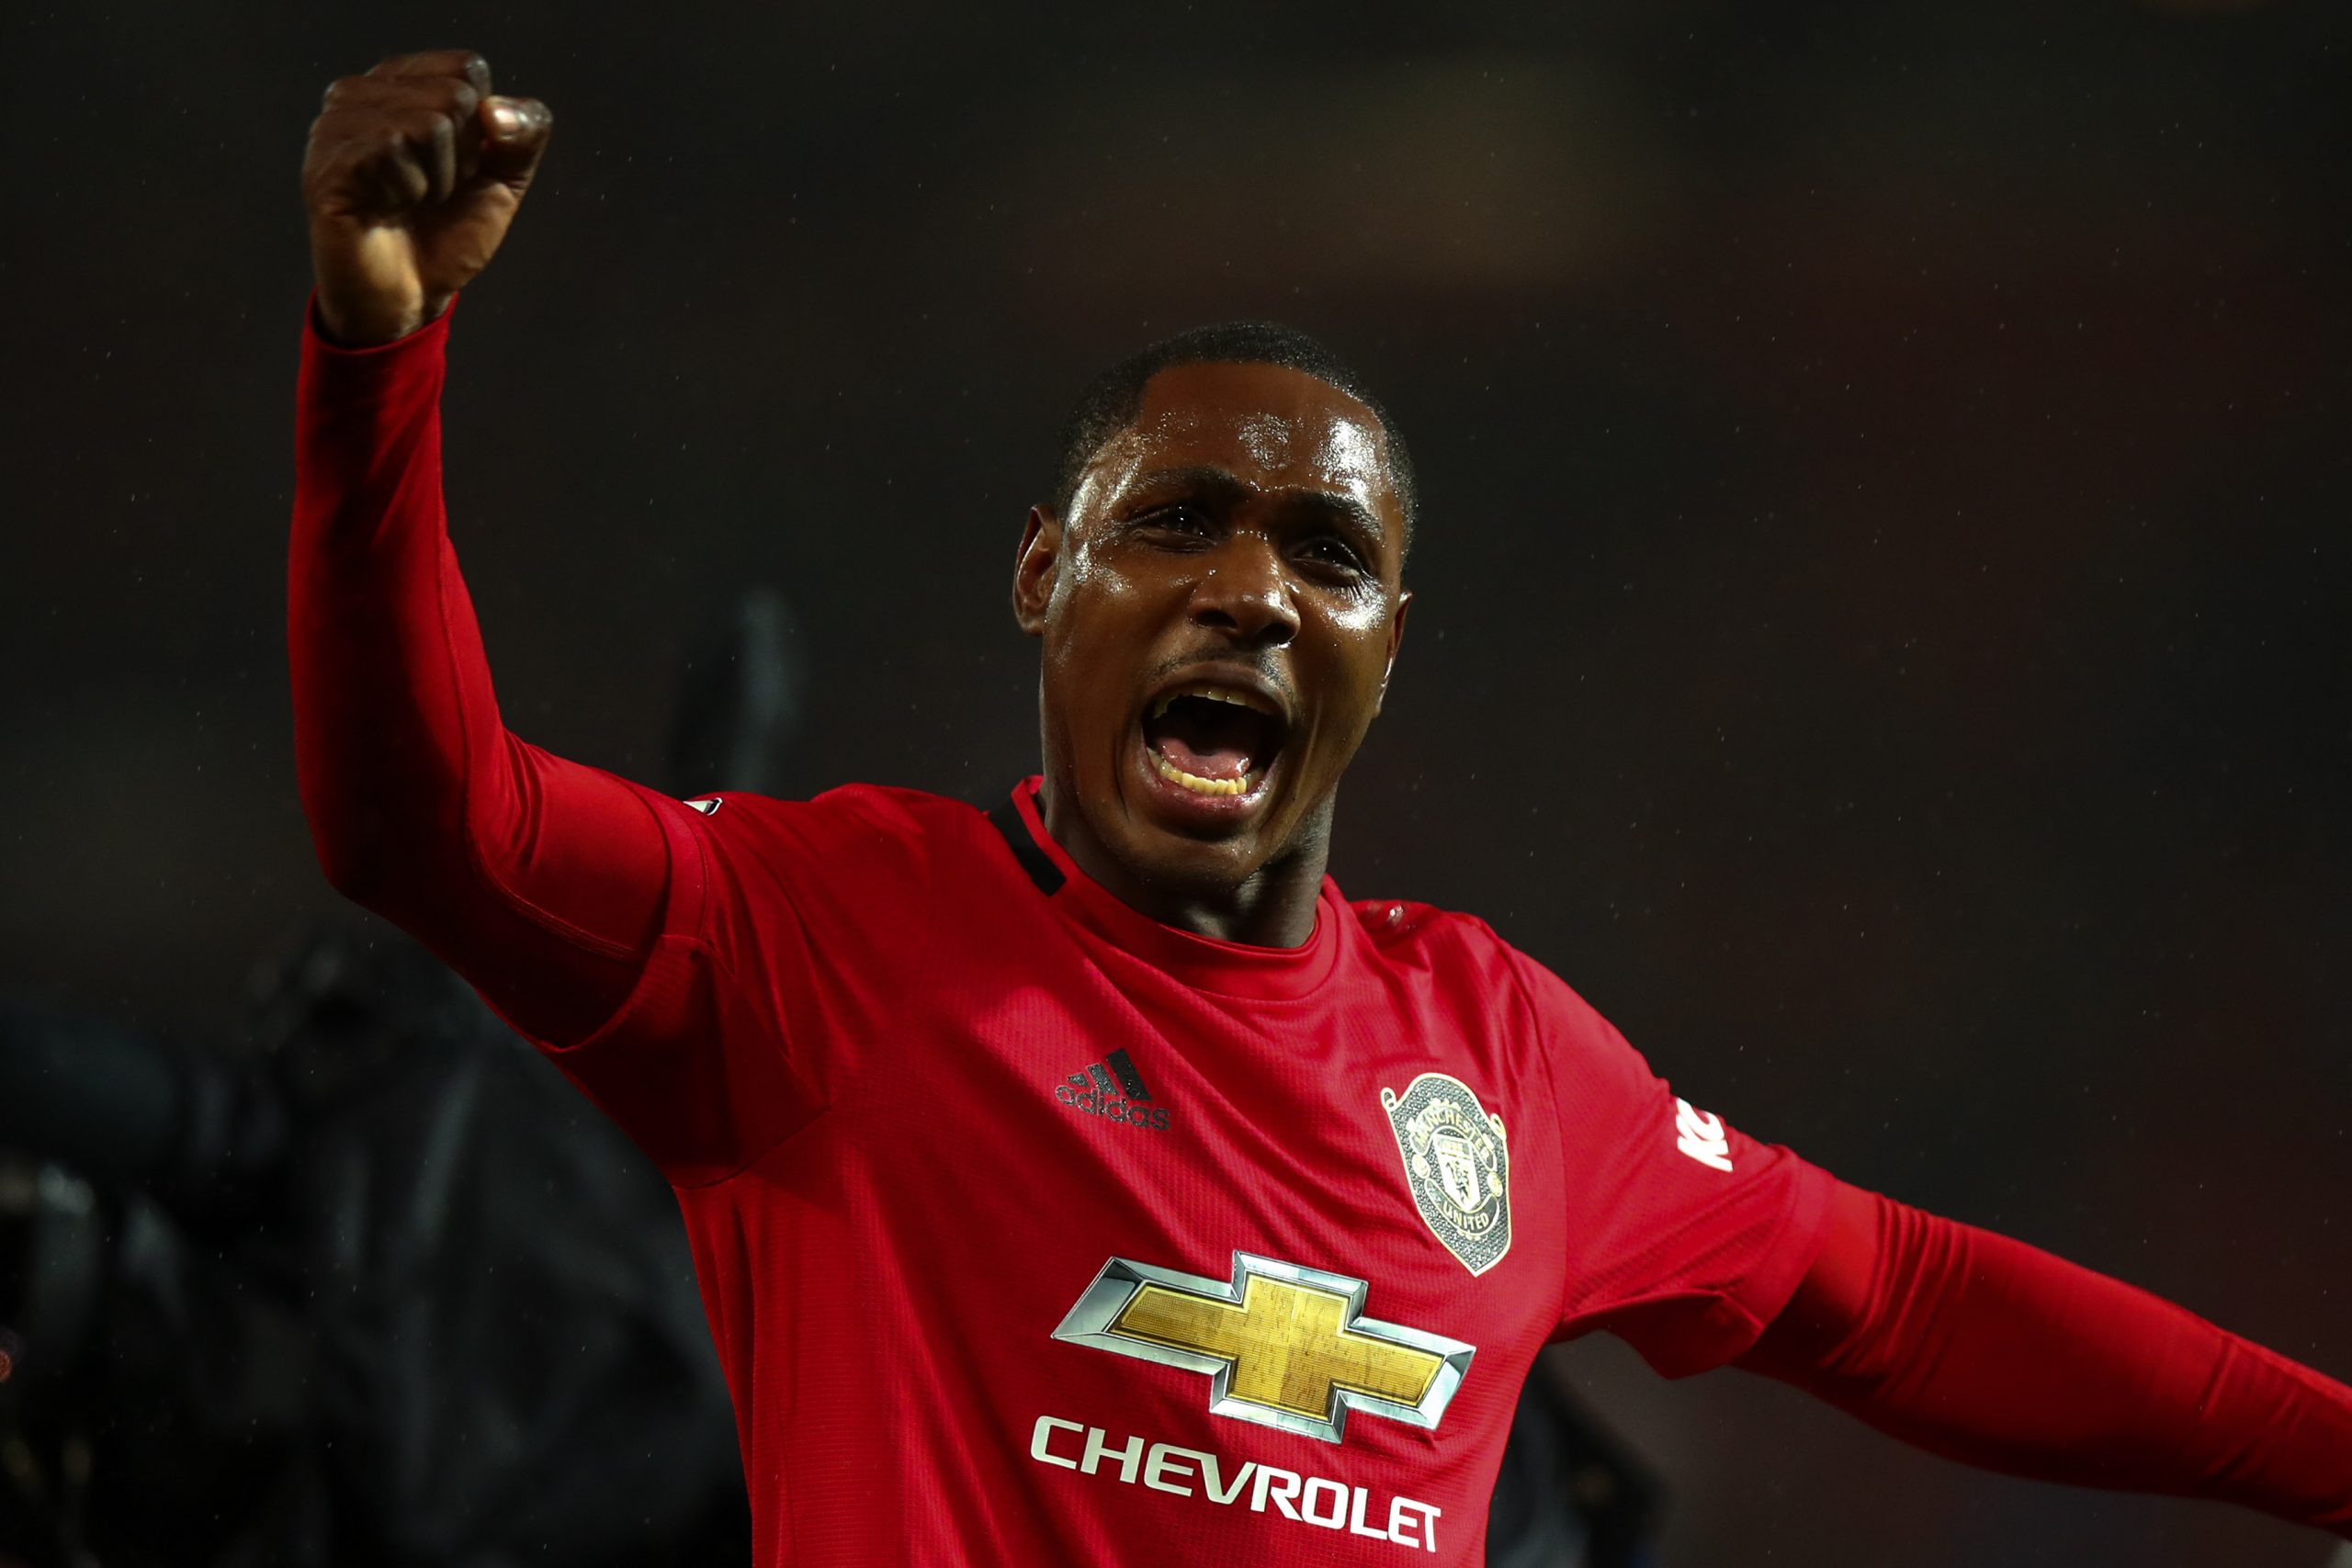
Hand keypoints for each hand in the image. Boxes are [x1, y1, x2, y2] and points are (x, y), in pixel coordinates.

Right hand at [301, 50, 552, 345]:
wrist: (411, 296)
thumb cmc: (447, 233)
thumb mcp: (504, 181)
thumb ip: (523, 135)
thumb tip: (499, 109)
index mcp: (403, 85)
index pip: (468, 68)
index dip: (485, 128)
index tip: (461, 166)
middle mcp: (363, 92)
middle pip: (454, 96)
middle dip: (462, 159)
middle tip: (433, 191)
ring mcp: (336, 123)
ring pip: (427, 122)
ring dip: (436, 178)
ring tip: (408, 199)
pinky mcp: (325, 159)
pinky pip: (391, 149)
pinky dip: (408, 189)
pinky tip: (386, 206)